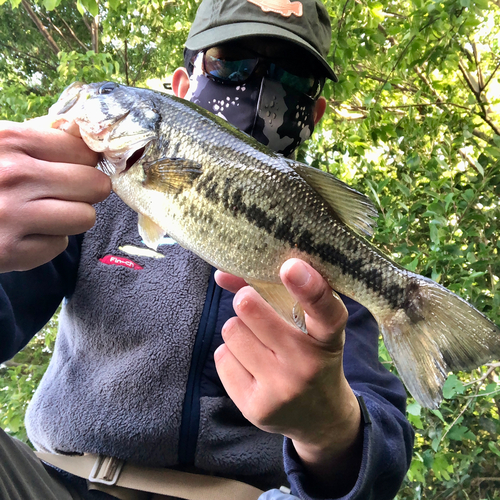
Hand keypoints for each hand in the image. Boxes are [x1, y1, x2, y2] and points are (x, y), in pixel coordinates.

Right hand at [0, 119, 110, 271]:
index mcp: (10, 140)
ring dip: (70, 219)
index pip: (85, 152)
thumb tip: (81, 137)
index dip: (84, 163)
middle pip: (96, 186)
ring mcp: (12, 215)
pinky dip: (45, 242)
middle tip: (65, 194)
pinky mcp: (8, 251)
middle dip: (85, 192)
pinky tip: (22, 234)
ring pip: (85, 217)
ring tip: (44, 214)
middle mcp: (15, 175)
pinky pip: (58, 246)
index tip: (75, 169)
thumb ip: (34, 137)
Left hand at [214, 259, 362, 494]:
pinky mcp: (255, 409)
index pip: (325, 311)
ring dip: (239, 330)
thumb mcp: (308, 325)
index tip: (291, 266)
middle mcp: (307, 366)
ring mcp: (280, 390)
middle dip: (246, 302)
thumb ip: (272, 293)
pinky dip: (231, 354)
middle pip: (250, 310)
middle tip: (252, 305)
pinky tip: (251, 364)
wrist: (321, 417)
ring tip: (257, 342)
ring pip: (231, 331)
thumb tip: (220, 274)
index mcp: (328, 338)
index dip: (309, 287)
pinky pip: (222, 357)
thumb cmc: (310, 355)